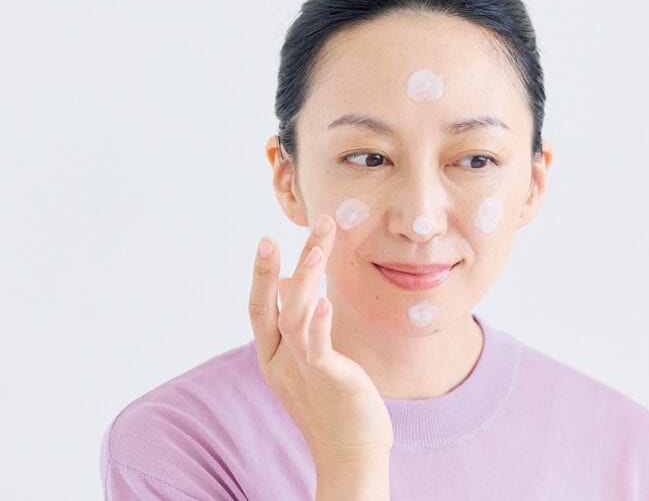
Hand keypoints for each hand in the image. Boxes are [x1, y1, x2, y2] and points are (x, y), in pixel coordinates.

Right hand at [248, 214, 393, 466]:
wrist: (350, 451)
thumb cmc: (335, 401)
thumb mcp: (311, 358)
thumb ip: (302, 323)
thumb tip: (298, 282)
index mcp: (273, 355)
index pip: (260, 307)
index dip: (262, 274)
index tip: (267, 239)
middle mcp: (280, 361)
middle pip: (269, 307)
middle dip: (269, 269)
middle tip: (273, 234)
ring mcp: (301, 371)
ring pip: (293, 318)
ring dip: (305, 280)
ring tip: (317, 247)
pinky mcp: (328, 380)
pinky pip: (317, 349)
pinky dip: (319, 323)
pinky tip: (326, 301)